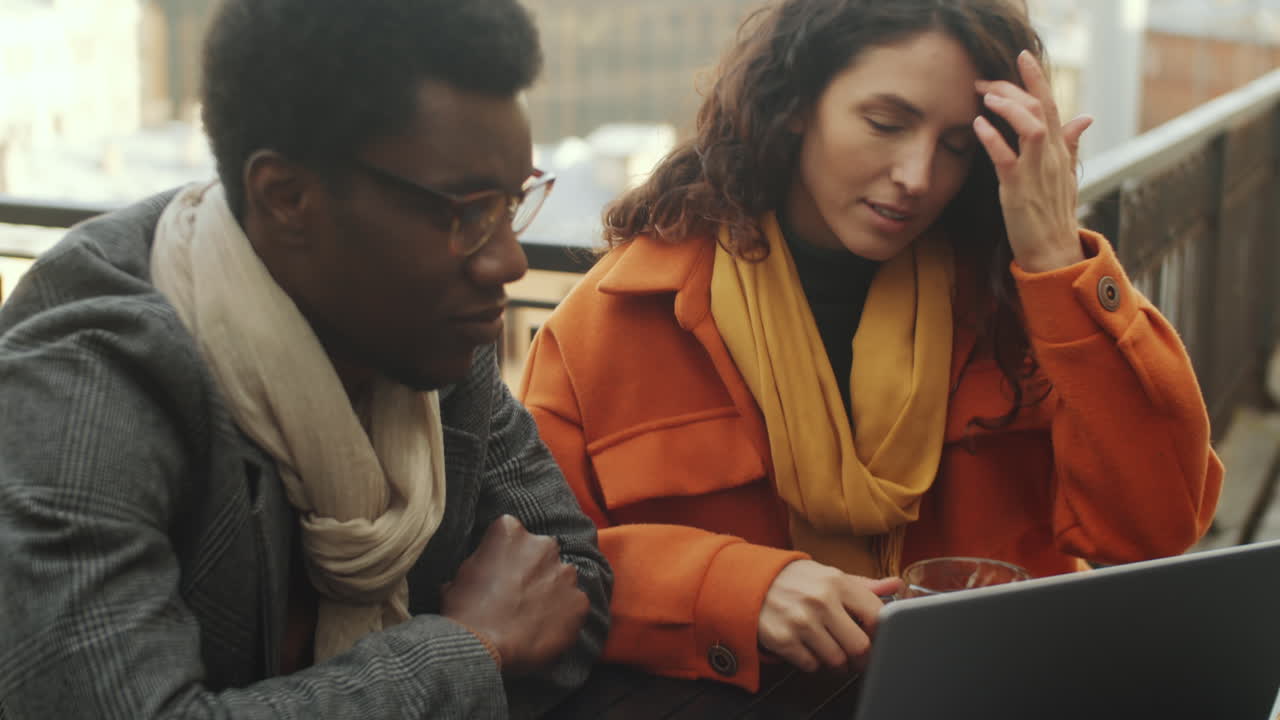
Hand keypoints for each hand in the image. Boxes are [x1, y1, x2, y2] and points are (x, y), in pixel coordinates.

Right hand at [441, 514, 588, 674]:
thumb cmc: (463, 612)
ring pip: (561, 578)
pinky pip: (574, 606)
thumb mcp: (457, 578)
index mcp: (510, 531)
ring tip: (531, 617)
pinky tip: (545, 631)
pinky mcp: (579, 602)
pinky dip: (564, 616)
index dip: (506, 555)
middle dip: (534, 569)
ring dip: (551, 591)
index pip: (512, 534)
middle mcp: (543, 545)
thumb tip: (479, 575)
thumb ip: (478, 566)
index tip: (500, 573)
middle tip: (518, 595)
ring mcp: (565, 573)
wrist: (482, 646)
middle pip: (542, 552)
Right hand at [758, 559, 903, 672]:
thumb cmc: (795, 579)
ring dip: (838, 661)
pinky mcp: (783, 640)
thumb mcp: (828, 575)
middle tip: (856, 655)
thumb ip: (863, 585)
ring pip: (837, 660)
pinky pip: (812, 665)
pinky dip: (813, 662)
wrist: (749, 581)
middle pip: (860, 646)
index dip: (880, 632)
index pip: (876, 616)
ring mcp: (801, 622)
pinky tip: (808, 648)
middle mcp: (820, 601)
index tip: (875, 637)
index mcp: (836, 582)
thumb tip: (896, 585)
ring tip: (830, 649)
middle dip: (861, 656)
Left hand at [974, 50, 1093, 272]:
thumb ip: (1071, 143)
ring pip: (1031, 127)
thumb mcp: (1067, 173)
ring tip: (986, 98)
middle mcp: (1052, 156)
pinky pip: (1006, 159)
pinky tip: (978, 126)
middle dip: (1013, 88)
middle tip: (985, 81)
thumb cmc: (1056, 212)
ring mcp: (1037, 173)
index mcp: (1060, 149)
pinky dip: (992, 139)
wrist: (1054, 250)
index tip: (1020, 57)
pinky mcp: (1019, 191)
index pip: (1052, 104)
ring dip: (1008, 108)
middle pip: (1040, 108)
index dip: (1037, 78)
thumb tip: (1085, 117)